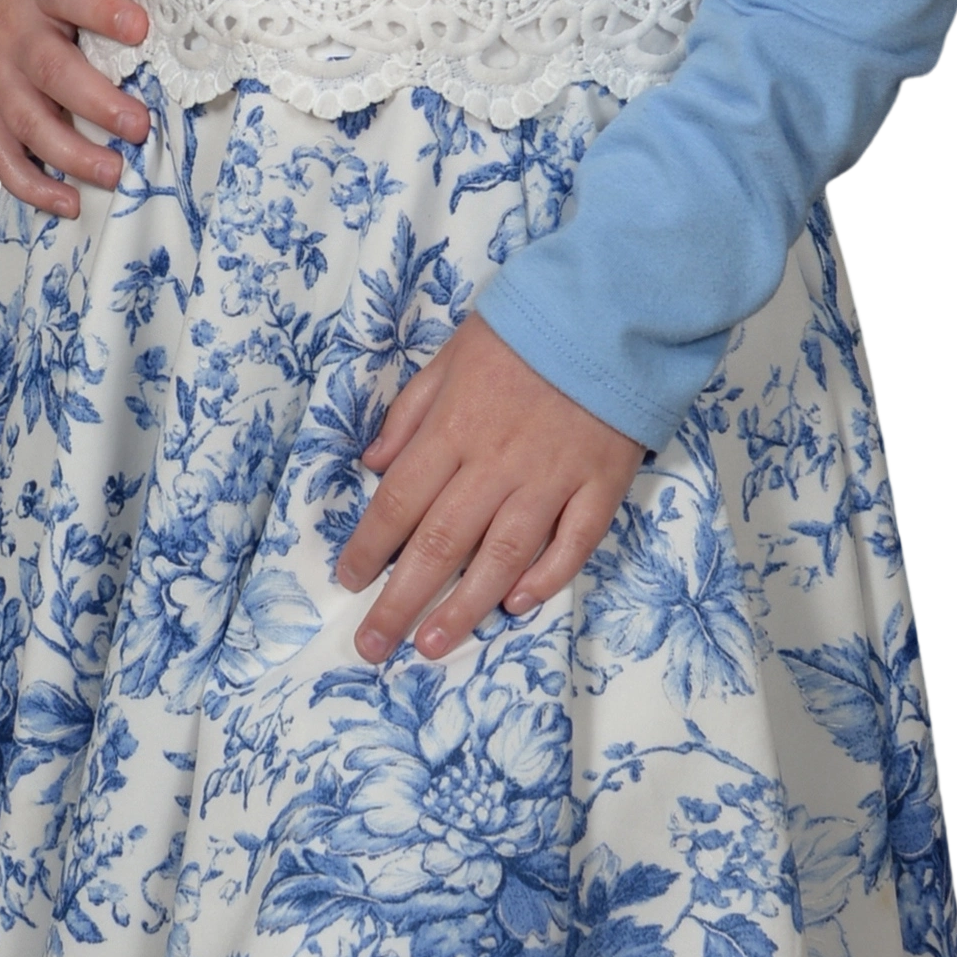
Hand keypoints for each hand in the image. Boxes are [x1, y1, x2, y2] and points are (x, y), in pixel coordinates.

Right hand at [0, 0, 149, 217]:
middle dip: (98, 103)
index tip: (141, 27)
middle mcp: (16, 35)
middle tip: (138, 126)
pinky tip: (69, 203)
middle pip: (54, 71)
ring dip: (72, 155)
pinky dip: (31, 187)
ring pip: (28, 122)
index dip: (104, 10)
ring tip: (114, 173)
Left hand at [334, 312, 644, 662]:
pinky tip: (517, 606)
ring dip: (462, 608)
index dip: (369, 547)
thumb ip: (411, 413)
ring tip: (431, 646)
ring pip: (501, 558)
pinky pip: (572, 545)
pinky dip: (545, 579)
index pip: (400, 501)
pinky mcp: (600, 485)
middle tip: (372, 646)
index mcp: (455, 428)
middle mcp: (497, 463)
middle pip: (440, 544)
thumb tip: (374, 466)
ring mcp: (552, 479)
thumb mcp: (451, 355)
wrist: (608, 310)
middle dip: (400, 601)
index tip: (348, 580)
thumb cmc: (522, 331)